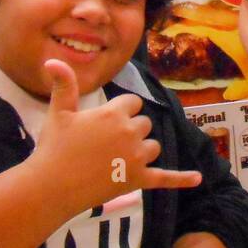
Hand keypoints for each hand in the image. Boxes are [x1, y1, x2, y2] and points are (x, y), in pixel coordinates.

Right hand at [30, 59, 201, 219]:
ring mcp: (137, 157)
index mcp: (114, 113)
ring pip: (153, 146)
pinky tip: (197, 179)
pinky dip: (182, 179)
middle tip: (105, 143)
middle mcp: (131, 132)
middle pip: (144, 124)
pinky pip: (166, 178)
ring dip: (142, 150)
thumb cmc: (54, 147)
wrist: (51, 186)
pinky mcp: (138, 180)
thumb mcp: (58, 112)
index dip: (121, 111)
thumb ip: (63, 85)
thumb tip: (52, 60)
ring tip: (117, 158)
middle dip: (131, 130)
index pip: (133, 103)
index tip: (105, 121)